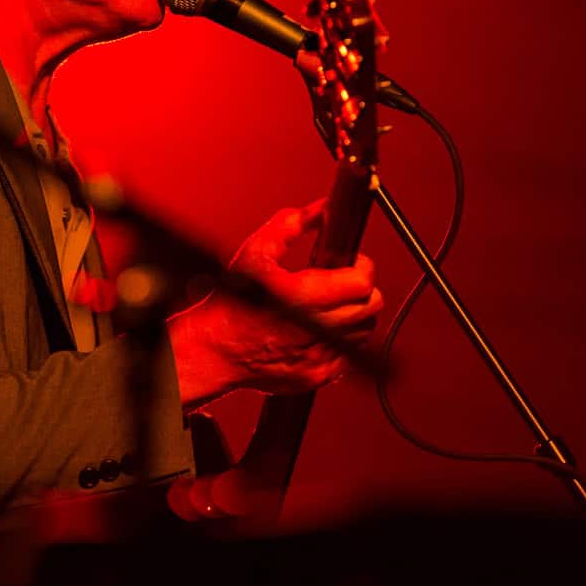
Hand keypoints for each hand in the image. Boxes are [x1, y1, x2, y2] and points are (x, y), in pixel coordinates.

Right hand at [167, 200, 381, 408]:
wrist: (215, 350)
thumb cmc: (232, 302)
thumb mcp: (255, 252)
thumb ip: (290, 225)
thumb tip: (321, 209)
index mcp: (303, 297)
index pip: (362, 282)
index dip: (362, 267)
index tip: (353, 262)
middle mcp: (317, 329)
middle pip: (370, 307)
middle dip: (362, 290)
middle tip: (343, 281)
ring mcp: (320, 356)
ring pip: (364, 332)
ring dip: (354, 315)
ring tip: (330, 305)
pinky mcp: (319, 376)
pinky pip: (349, 355)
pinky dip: (342, 341)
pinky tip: (320, 330)